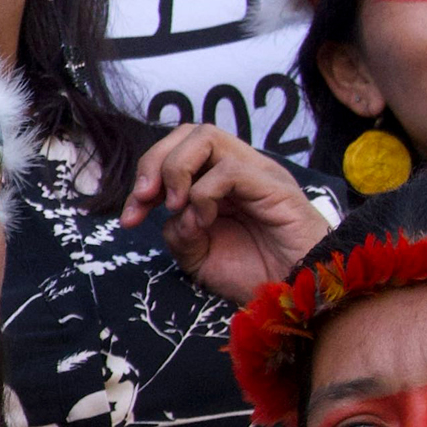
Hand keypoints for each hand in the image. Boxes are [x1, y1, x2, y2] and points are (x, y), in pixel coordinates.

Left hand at [125, 125, 330, 301]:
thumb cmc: (254, 274)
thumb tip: (167, 214)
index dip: (145, 176)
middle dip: (153, 162)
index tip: (130, 216)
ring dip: (177, 170)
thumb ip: (178, 232)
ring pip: (207, 136)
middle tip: (144, 202)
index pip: (177, 150)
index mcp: (220, 181)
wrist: (295, 295)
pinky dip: (204, 194)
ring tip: (175, 207)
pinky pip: (230, 169)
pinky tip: (205, 221)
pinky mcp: (275, 186)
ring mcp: (258, 173)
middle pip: (189, 132)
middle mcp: (239, 169)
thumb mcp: (198, 256)